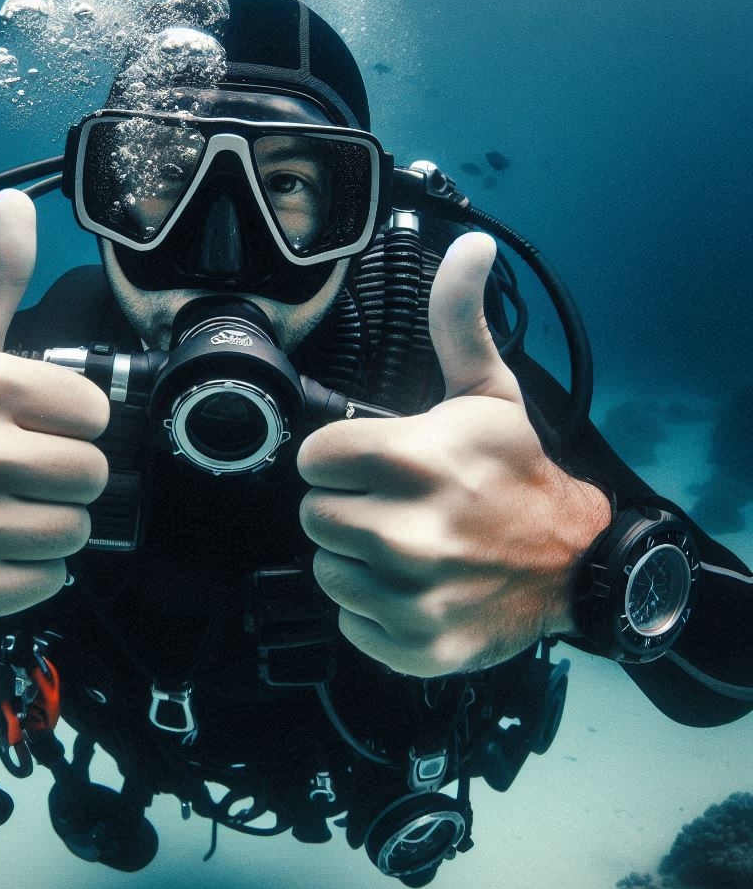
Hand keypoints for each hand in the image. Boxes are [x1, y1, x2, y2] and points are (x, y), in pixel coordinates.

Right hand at [0, 189, 109, 628]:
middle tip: (31, 471)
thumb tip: (13, 201)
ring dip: (56, 523)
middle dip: (72, 475)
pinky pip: (46, 583)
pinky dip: (33, 571)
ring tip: (14, 507)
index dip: (80, 421)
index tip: (45, 423)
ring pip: (74, 532)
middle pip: (91, 475)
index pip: (95, 412)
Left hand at [297, 232, 609, 675]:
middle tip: (394, 504)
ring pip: (327, 569)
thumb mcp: (489, 391)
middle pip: (313, 515)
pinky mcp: (416, 645)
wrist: (575, 562)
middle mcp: (408, 532)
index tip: (371, 462)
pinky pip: (350, 622)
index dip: (338, 457)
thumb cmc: (517, 471)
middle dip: (346, 505)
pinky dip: (375, 609)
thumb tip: (471, 243)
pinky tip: (415, 588)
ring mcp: (413, 596)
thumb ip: (460, 318)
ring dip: (358, 557)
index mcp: (412, 461)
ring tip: (406, 544)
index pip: (313, 458)